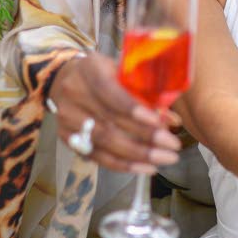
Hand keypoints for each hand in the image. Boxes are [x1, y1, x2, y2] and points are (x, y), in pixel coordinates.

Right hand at [49, 52, 181, 173]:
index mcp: (90, 70)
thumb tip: (172, 121)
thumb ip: (145, 92)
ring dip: (138, 155)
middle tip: (173, 146)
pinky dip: (124, 165)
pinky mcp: (67, 138)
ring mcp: (68, 118)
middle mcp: (74, 94)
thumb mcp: (122, 71)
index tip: (160, 124)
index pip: (111, 93)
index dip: (135, 110)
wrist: (65, 78)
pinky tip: (146, 168)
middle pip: (110, 122)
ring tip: (165, 158)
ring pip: (105, 143)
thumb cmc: (103, 73)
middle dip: (145, 137)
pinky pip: (98, 156)